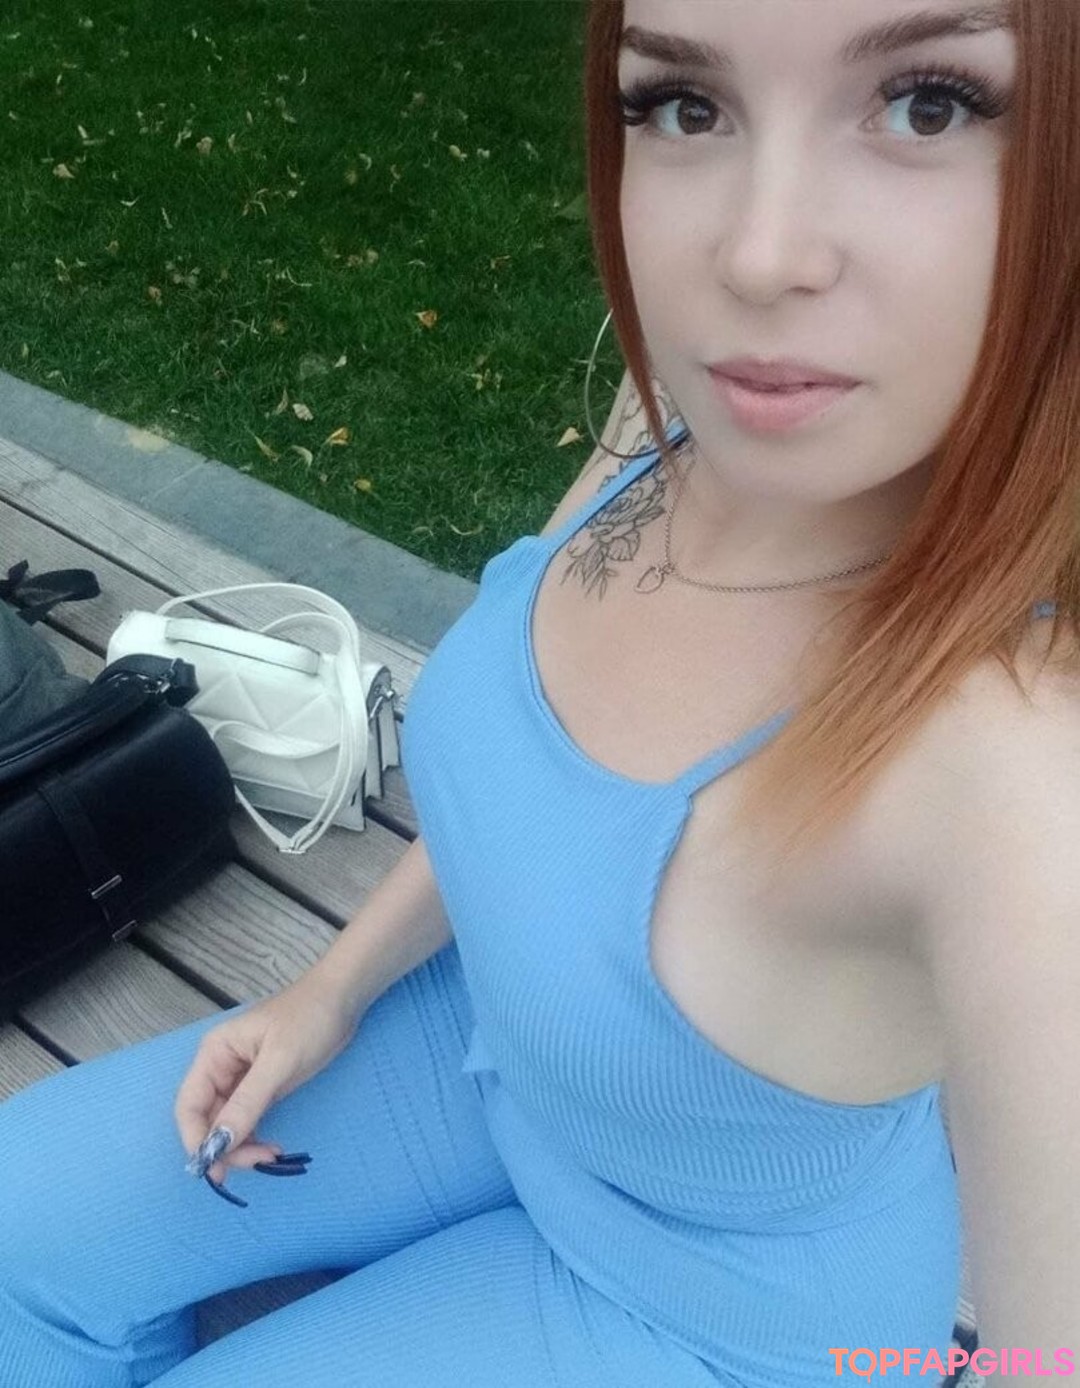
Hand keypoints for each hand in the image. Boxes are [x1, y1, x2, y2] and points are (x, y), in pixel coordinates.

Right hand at [174, 967, 361, 1186]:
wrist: (342, 999)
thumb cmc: (309, 1020)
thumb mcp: (279, 1061)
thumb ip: (247, 1102)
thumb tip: (217, 1144)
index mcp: (214, 1054)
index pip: (189, 1105)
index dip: (196, 1139)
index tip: (216, 1168)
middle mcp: (220, 1067)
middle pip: (207, 1119)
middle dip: (225, 1146)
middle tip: (257, 1162)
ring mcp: (241, 1078)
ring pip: (227, 1124)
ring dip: (241, 1146)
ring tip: (270, 1155)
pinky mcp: (262, 1086)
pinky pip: (247, 1119)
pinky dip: (254, 1137)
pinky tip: (271, 1147)